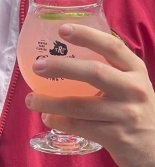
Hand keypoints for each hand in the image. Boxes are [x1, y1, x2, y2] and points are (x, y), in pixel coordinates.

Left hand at [25, 24, 154, 166]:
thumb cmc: (135, 109)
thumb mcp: (131, 84)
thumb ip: (109, 69)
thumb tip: (66, 52)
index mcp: (136, 70)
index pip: (112, 46)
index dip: (87, 36)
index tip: (62, 29)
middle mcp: (134, 90)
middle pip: (95, 72)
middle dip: (62, 67)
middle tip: (38, 65)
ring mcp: (126, 114)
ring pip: (81, 106)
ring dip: (50, 102)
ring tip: (31, 99)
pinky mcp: (117, 137)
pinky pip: (80, 127)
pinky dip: (60, 121)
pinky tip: (47, 117)